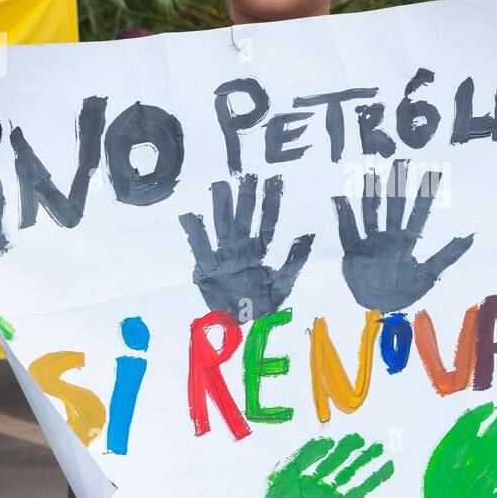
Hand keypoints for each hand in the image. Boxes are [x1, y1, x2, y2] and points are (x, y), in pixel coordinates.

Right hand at [179, 173, 313, 320]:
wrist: (241, 323)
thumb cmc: (262, 302)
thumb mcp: (283, 283)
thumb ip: (294, 261)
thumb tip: (308, 235)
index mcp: (258, 251)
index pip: (267, 223)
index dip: (271, 203)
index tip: (275, 182)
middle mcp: (240, 249)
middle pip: (244, 218)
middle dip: (246, 198)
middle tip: (249, 174)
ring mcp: (223, 256)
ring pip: (222, 227)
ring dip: (221, 207)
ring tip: (220, 185)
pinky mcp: (207, 269)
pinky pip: (201, 249)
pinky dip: (195, 233)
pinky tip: (188, 216)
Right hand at [248, 434, 393, 497]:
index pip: (356, 490)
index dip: (373, 478)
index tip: (389, 465)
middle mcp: (320, 492)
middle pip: (346, 473)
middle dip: (362, 460)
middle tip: (379, 445)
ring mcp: (305, 483)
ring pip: (329, 463)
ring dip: (343, 451)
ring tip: (359, 438)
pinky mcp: (288, 476)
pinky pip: (303, 460)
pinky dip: (314, 450)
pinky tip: (328, 440)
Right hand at [333, 160, 472, 312]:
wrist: (379, 307)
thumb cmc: (403, 292)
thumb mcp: (429, 274)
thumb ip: (448, 255)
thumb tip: (471, 236)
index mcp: (406, 241)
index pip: (417, 212)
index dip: (424, 194)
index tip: (432, 174)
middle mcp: (388, 236)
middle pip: (393, 206)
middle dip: (397, 185)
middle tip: (401, 162)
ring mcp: (370, 241)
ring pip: (370, 213)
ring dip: (370, 195)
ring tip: (370, 174)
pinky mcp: (354, 251)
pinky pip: (347, 231)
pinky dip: (344, 216)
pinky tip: (340, 198)